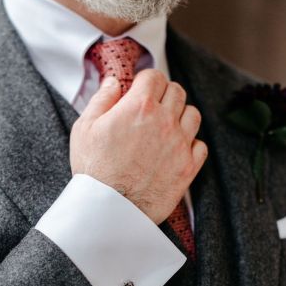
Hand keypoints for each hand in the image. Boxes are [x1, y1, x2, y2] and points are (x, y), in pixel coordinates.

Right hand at [70, 70, 207, 224]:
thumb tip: (113, 83)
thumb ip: (101, 100)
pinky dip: (191, 144)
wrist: (109, 210)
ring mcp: (179, 145)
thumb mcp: (85, 129)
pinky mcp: (188, 168)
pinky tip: (176, 149)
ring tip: (167, 126)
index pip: (155, 76)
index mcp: (140, 106)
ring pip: (193, 115)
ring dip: (181, 116)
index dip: (146, 81)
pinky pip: (200, 145)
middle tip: (153, 107)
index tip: (141, 90)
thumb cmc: (93, 171)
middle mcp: (165, 121)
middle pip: (177, 91)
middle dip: (164, 94)